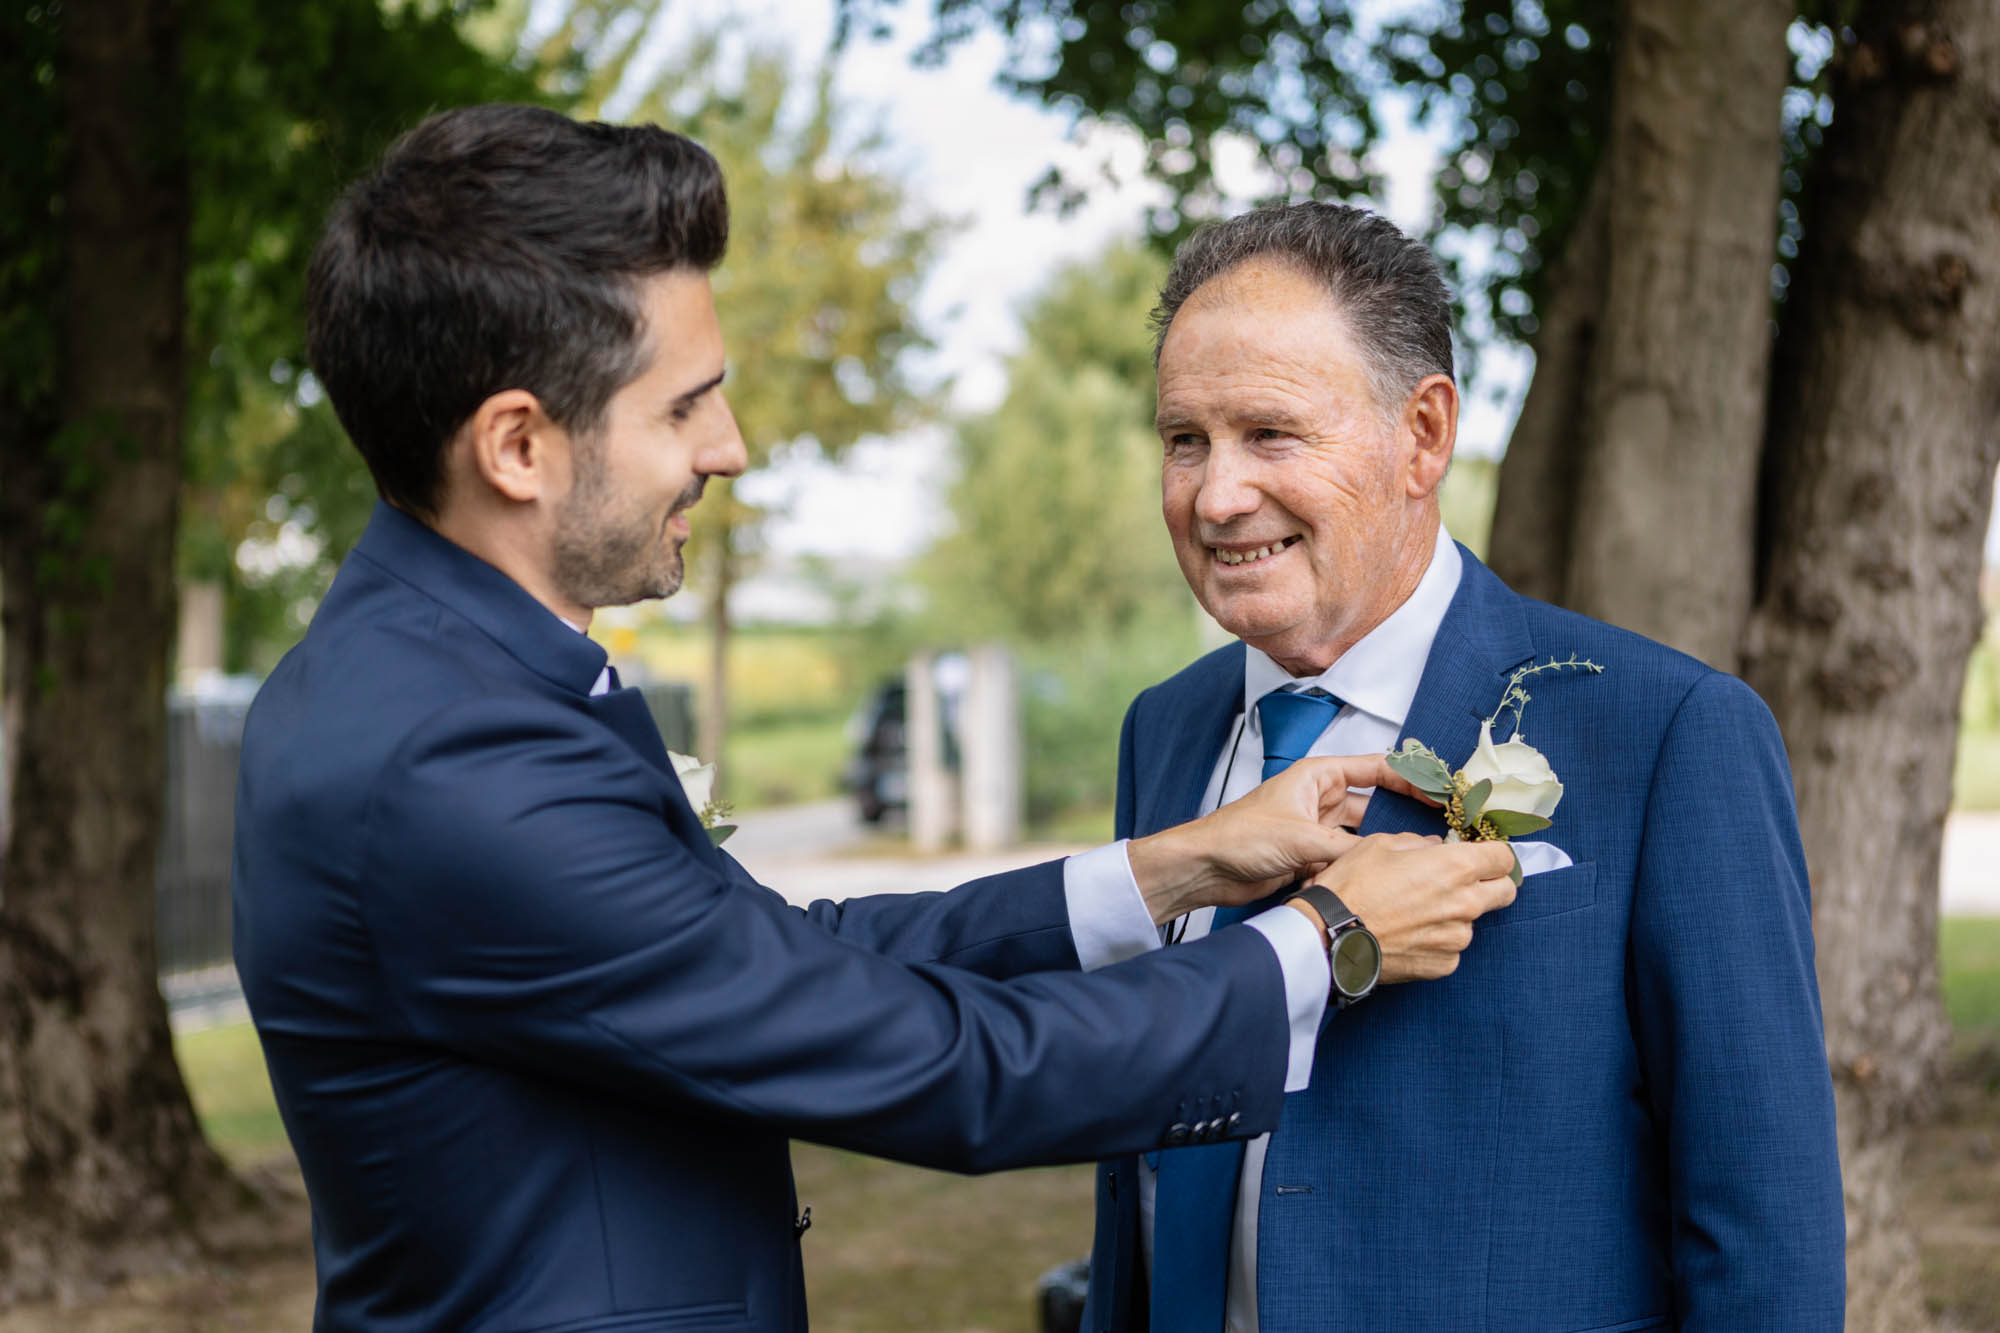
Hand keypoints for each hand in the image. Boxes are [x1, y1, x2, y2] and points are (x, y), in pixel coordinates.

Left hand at [1126, 754, 1433, 924]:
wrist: (1205, 869)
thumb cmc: (1240, 836)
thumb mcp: (1300, 839)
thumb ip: (1347, 848)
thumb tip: (1389, 857)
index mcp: (1317, 776)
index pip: (1376, 769)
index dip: (1411, 778)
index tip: (1440, 791)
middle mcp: (1319, 798)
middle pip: (1374, 804)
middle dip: (1403, 819)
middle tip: (1438, 833)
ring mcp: (1315, 828)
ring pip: (1363, 836)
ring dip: (1381, 849)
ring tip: (1417, 860)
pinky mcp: (1309, 856)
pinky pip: (1346, 860)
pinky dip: (1359, 868)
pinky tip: (1380, 880)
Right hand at [1304, 834, 1516, 981]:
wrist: (1329, 936)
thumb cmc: (1352, 885)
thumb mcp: (1381, 844)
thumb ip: (1420, 843)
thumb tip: (1436, 847)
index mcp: (1455, 866)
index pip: (1504, 858)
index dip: (1493, 854)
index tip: (1480, 856)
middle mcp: (1466, 903)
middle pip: (1506, 891)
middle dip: (1491, 883)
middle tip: (1461, 881)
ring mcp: (1457, 938)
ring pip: (1473, 921)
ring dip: (1456, 914)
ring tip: (1415, 912)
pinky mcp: (1443, 964)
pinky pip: (1451, 948)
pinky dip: (1437, 940)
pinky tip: (1408, 934)